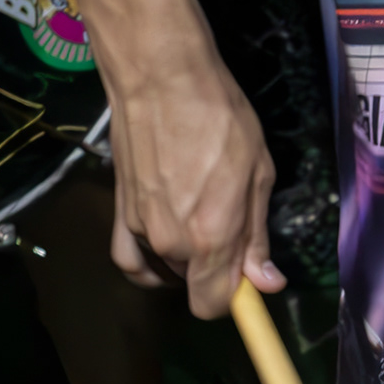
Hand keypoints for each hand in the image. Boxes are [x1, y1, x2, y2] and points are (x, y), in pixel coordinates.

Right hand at [101, 18, 281, 321]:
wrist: (161, 79)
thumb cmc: (221, 116)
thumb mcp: (259, 171)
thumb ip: (257, 234)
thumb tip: (265, 284)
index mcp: (212, 237)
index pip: (215, 304)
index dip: (235, 297)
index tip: (248, 274)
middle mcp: (172, 244)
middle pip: (194, 285)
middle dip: (216, 268)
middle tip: (229, 222)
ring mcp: (140, 230)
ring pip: (167, 270)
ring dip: (185, 260)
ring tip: (198, 220)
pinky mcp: (118, 213)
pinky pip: (129, 260)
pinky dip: (146, 264)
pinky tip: (161, 247)